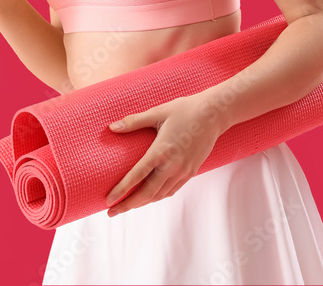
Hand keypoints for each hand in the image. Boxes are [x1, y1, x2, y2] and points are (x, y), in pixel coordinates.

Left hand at [104, 93, 225, 216]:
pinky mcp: (191, 172)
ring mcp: (183, 171)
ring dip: (142, 203)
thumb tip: (111, 127)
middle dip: (128, 205)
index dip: (121, 190)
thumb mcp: (157, 112)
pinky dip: (157, 196)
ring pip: (159, 195)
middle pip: (147, 193)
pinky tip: (149, 197)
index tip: (108, 200)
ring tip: (126, 206)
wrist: (214, 114)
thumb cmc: (185, 109)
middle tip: (111, 212)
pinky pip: (171, 190)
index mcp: (161, 151)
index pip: (137, 176)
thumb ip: (134, 121)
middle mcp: (173, 165)